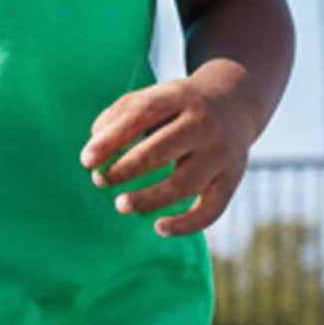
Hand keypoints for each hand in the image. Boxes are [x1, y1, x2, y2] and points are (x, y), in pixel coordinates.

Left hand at [81, 72, 256, 237]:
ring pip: (184, 183)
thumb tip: (94, 148)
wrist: (237, 102)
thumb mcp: (154, 97)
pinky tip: (158, 227)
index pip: (143, 114)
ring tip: (120, 204)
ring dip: (150, 198)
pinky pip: (211, 209)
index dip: (112, 138)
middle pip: (163, 149)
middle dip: (127, 168)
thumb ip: (119, 116)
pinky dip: (186, 224)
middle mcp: (204, 124)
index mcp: (179, 97)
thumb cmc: (179, 106)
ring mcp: (221, 153)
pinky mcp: (231, 179)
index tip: (86, 160)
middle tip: (100, 180)